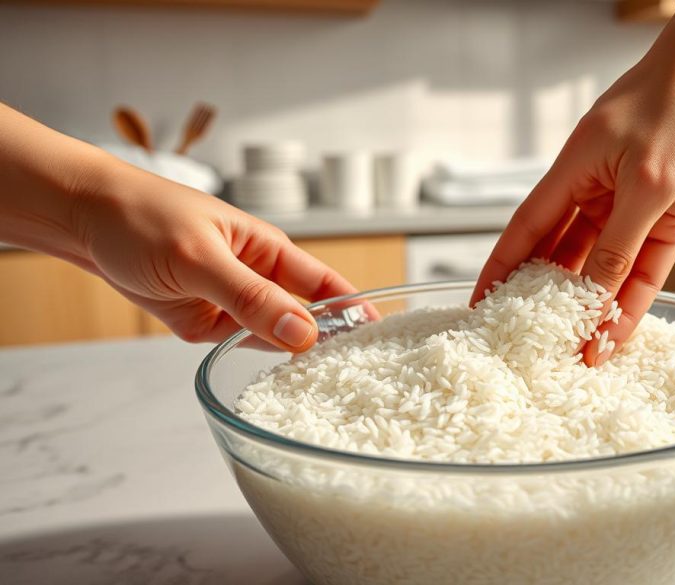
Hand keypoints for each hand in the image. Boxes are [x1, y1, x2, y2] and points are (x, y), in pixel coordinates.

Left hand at [73, 162, 356, 351]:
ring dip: (288, 357)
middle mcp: (256, 278)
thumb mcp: (201, 259)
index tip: (380, 339)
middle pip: (303, 316)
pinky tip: (270, 378)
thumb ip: (252, 299)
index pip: (326, 285)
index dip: (355, 310)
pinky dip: (246, 361)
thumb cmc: (143, 216)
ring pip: (270, 337)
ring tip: (319, 387)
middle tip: (353, 379)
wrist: (81, 219)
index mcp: (269, 250)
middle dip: (326, 344)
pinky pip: (234, 347)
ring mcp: (229, 302)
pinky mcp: (202, 322)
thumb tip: (304, 334)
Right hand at [473, 59, 674, 364]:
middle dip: (545, 297)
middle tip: (528, 340)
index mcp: (573, 173)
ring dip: (590, 307)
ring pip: (601, 268)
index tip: (480, 301)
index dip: (500, 267)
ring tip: (574, 350)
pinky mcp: (664, 221)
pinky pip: (642, 270)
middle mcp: (595, 194)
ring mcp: (629, 209)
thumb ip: (621, 244)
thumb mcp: (649, 181)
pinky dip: (632, 301)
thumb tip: (594, 297)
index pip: (525, 229)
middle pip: (558, 254)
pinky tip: (618, 333)